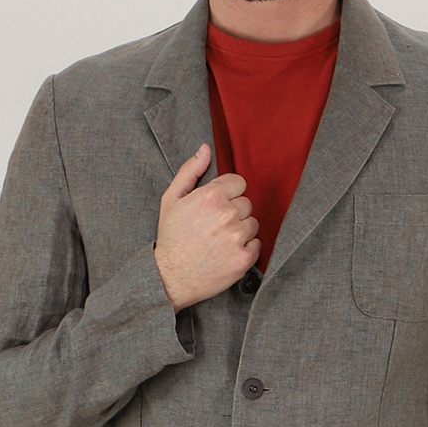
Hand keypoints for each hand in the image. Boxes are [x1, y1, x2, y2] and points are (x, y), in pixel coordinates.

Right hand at [153, 143, 260, 310]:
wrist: (170, 277)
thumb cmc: (171, 237)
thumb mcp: (172, 199)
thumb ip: (190, 171)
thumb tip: (205, 149)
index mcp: (211, 196)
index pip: (239, 183)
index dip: (228, 194)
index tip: (217, 207)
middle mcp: (227, 214)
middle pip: (246, 204)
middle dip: (234, 213)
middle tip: (214, 227)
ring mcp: (237, 237)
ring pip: (253, 224)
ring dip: (241, 231)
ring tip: (219, 241)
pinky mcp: (244, 258)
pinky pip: (257, 245)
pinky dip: (246, 249)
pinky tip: (227, 253)